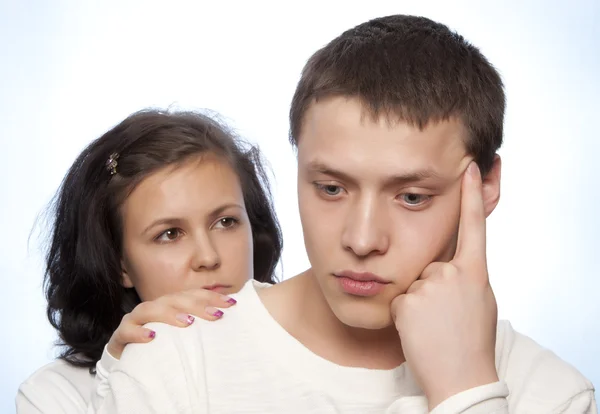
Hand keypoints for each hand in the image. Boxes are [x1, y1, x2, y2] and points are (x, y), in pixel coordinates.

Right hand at [107, 289, 235, 358]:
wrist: (128, 361)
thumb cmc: (161, 346)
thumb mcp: (184, 335)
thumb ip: (202, 325)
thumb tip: (229, 318)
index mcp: (170, 304)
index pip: (192, 295)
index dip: (212, 297)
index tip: (232, 303)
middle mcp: (154, 307)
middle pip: (174, 299)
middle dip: (196, 305)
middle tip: (215, 315)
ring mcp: (135, 319)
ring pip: (149, 309)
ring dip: (169, 314)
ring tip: (187, 323)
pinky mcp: (120, 335)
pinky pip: (126, 330)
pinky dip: (138, 332)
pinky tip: (151, 336)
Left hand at [391, 162, 497, 409]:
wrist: (460, 378)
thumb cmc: (472, 341)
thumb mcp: (479, 301)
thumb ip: (465, 276)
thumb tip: (452, 264)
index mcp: (475, 272)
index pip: (473, 226)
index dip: (470, 196)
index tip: (468, 167)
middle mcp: (452, 273)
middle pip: (429, 264)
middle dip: (431, 286)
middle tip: (444, 315)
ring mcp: (429, 286)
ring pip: (413, 283)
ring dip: (418, 302)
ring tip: (433, 326)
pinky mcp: (407, 301)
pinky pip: (400, 301)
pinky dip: (406, 315)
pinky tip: (420, 330)